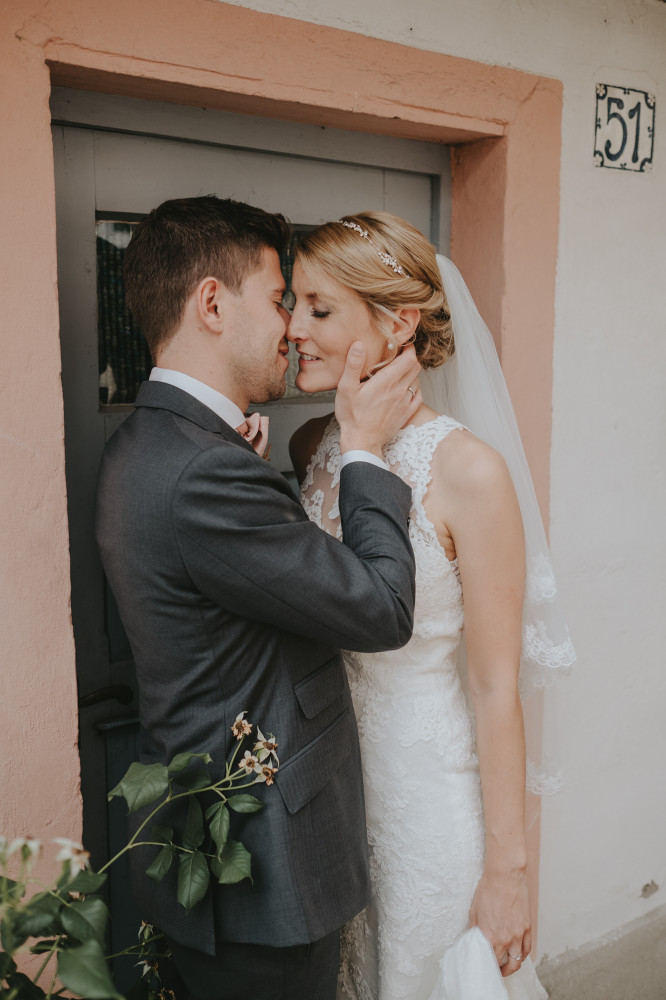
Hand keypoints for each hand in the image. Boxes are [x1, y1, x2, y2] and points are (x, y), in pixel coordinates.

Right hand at [335, 342, 421, 457]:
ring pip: (417, 381)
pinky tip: (405, 388)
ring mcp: (404, 403)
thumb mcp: (345, 388)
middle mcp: (399, 391)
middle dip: (410, 358)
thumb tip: (359, 345)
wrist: (361, 442)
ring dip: (411, 373)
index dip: (409, 348)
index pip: (409, 359)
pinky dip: (415, 388)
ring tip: (400, 371)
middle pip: (415, 367)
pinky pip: (418, 396)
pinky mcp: (406, 414)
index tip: (402, 345)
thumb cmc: (352, 417)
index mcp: (386, 382)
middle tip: (401, 355)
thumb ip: (353, 365)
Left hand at [469, 867, 530, 977]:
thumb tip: (475, 941)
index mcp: (490, 936)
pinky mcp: (527, 927)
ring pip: (518, 961)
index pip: (489, 960)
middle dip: (500, 969)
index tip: (485, 966)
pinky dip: (523, 955)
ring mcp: (519, 934)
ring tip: (507, 965)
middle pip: (505, 965)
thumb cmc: (488, 890)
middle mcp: (506, 938)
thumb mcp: (474, 911)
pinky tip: (518, 955)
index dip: (487, 965)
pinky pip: (527, 949)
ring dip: (512, 966)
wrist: (505, 876)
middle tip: (496, 969)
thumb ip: (475, 930)